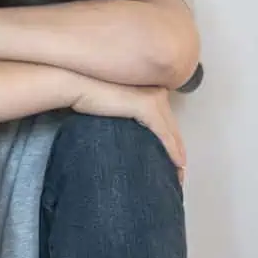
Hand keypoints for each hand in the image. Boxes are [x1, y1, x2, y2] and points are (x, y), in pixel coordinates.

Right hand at [70, 78, 186, 180]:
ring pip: (172, 132)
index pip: (165, 119)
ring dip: (177, 154)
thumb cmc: (88, 95)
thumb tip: (122, 132)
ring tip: (179, 173)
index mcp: (149, 89)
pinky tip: (177, 164)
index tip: (172, 159)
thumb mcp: (112, 104)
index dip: (171, 141)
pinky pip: (165, 134)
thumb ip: (123, 113)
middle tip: (180, 171)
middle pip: (172, 126)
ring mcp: (154, 98)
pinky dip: (172, 151)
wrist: (77, 84)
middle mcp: (156, 91)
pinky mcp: (147, 106)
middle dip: (178, 150)